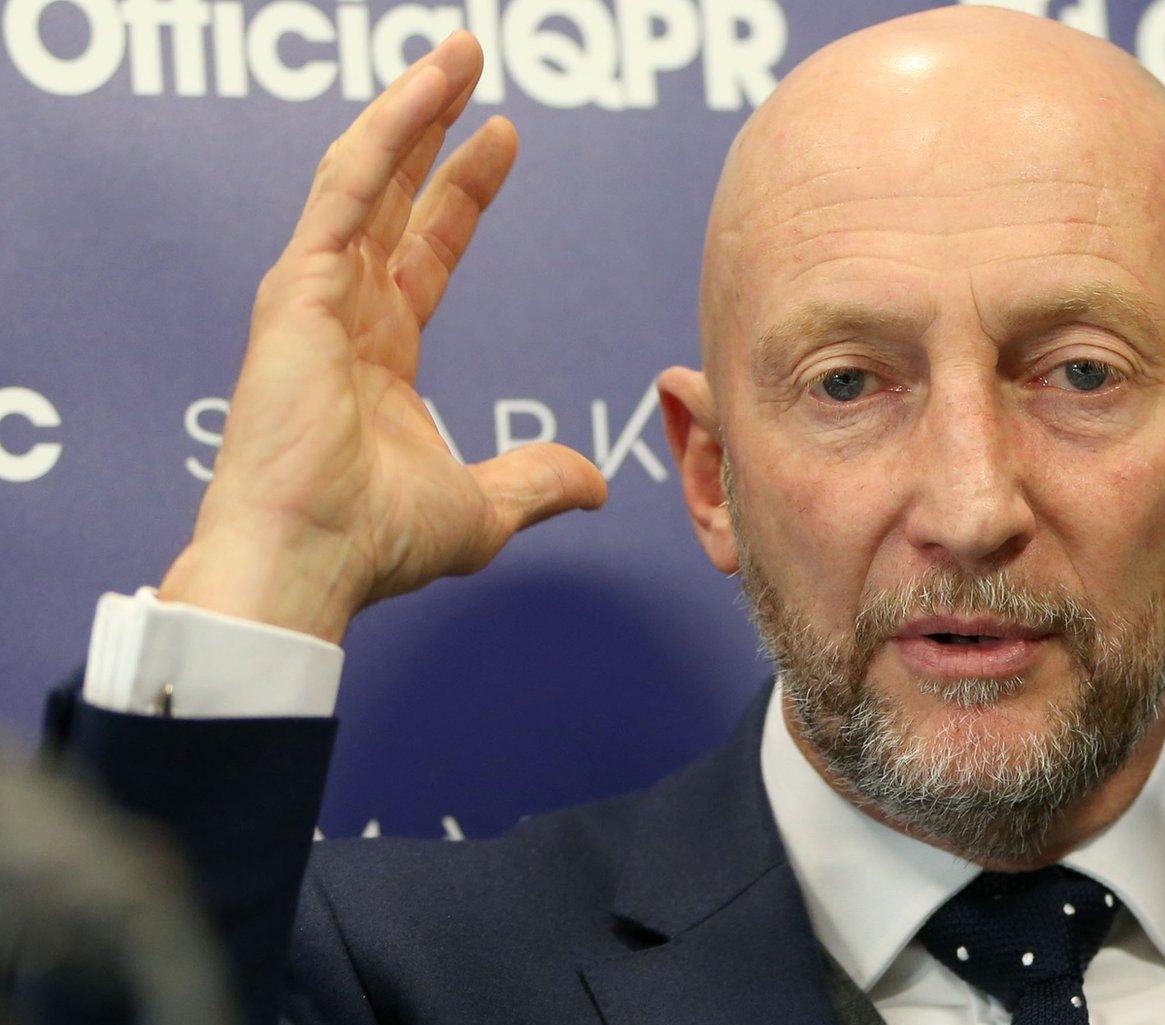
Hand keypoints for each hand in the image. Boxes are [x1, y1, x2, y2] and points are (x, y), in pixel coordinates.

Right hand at [161, 33, 605, 643]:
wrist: (312, 562)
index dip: (462, 194)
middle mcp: (339, 316)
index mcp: (374, 357)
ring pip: (365, 176)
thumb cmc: (371, 543)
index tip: (503, 138)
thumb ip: (535, 483)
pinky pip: (345, 192)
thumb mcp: (482, 508)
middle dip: (432, 128)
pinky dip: (387, 137)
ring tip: (457, 50)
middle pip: (393, 196)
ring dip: (411, 109)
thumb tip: (596, 485)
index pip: (424, 251)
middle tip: (472, 61)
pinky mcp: (297, 288)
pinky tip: (428, 91)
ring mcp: (312, 296)